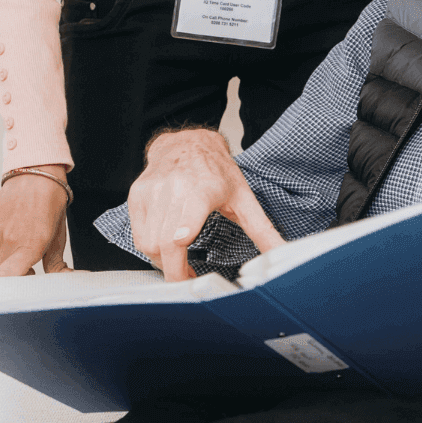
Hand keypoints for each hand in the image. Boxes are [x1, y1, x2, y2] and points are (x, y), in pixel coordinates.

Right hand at [0, 168, 71, 276]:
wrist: (36, 173)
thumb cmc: (50, 203)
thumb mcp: (58, 235)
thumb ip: (56, 263)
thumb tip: (60, 279)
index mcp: (30, 244)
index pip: (7, 278)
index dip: (15, 286)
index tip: (28, 279)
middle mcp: (9, 238)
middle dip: (13, 276)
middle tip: (27, 268)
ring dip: (3, 265)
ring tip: (17, 254)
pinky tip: (7, 244)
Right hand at [128, 128, 284, 281]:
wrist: (188, 142)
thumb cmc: (217, 171)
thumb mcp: (244, 198)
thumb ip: (263, 230)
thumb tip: (283, 253)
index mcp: (203, 190)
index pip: (184, 223)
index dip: (181, 244)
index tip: (187, 269)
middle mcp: (174, 188)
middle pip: (164, 244)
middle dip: (174, 272)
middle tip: (188, 280)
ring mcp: (152, 191)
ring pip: (148, 243)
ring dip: (162, 261)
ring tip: (179, 260)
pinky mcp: (137, 194)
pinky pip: (138, 234)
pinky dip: (150, 247)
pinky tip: (166, 244)